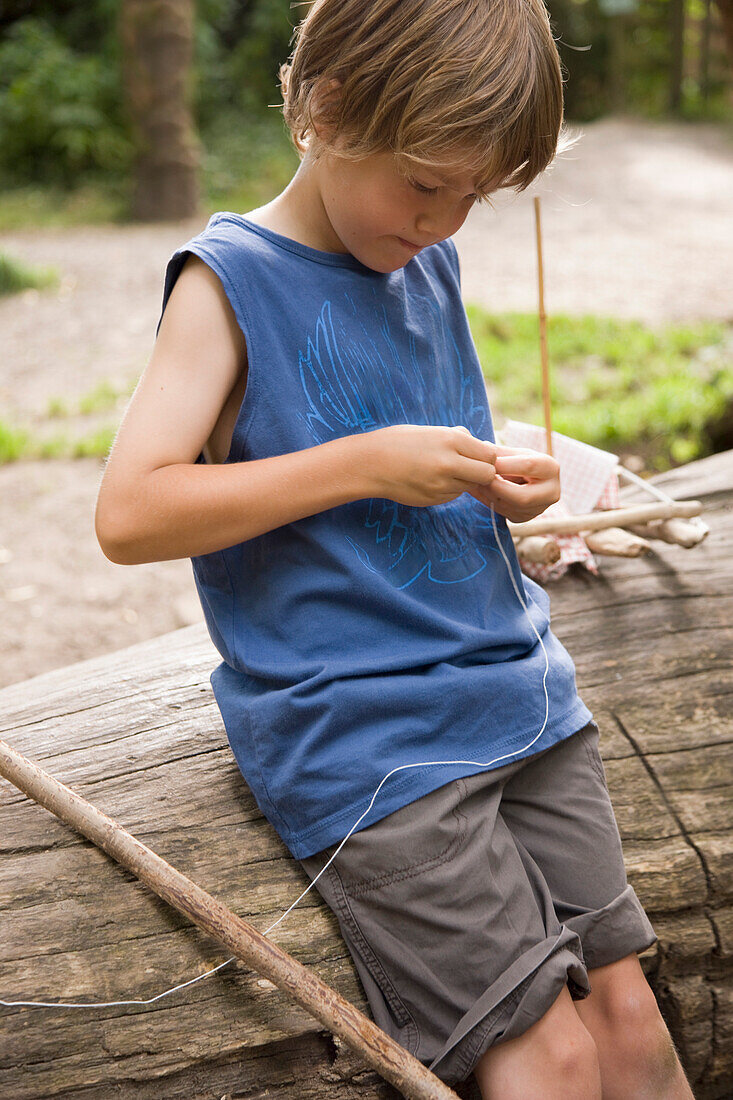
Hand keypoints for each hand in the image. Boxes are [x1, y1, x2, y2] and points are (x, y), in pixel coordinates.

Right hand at [364, 423, 496, 506]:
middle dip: (482, 473)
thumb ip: (457, 437)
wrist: (369, 463)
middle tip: (468, 468)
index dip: (487, 457)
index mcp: (450, 440)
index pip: (490, 454)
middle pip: (487, 474)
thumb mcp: (430, 431)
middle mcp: (449, 463)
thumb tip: (481, 444)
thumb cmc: (397, 442)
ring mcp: (441, 484)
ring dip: (463, 481)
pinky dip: (448, 489)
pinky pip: (453, 495)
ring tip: (440, 470)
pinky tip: (430, 479)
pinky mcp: (433, 499)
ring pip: (469, 486)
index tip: (477, 455)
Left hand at [465, 445, 560, 522]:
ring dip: (488, 495)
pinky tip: (478, 490)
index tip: (486, 460)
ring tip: (474, 482)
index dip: (504, 464)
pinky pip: (504, 513)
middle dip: (496, 487)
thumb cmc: (521, 461)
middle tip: (479, 477)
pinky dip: (487, 501)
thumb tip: (483, 450)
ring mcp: (539, 509)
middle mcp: (551, 492)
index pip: (528, 466)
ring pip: (510, 507)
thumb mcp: (515, 453)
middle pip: (522, 497)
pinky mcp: (525, 518)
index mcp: (550, 468)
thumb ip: (500, 452)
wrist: (528, 480)